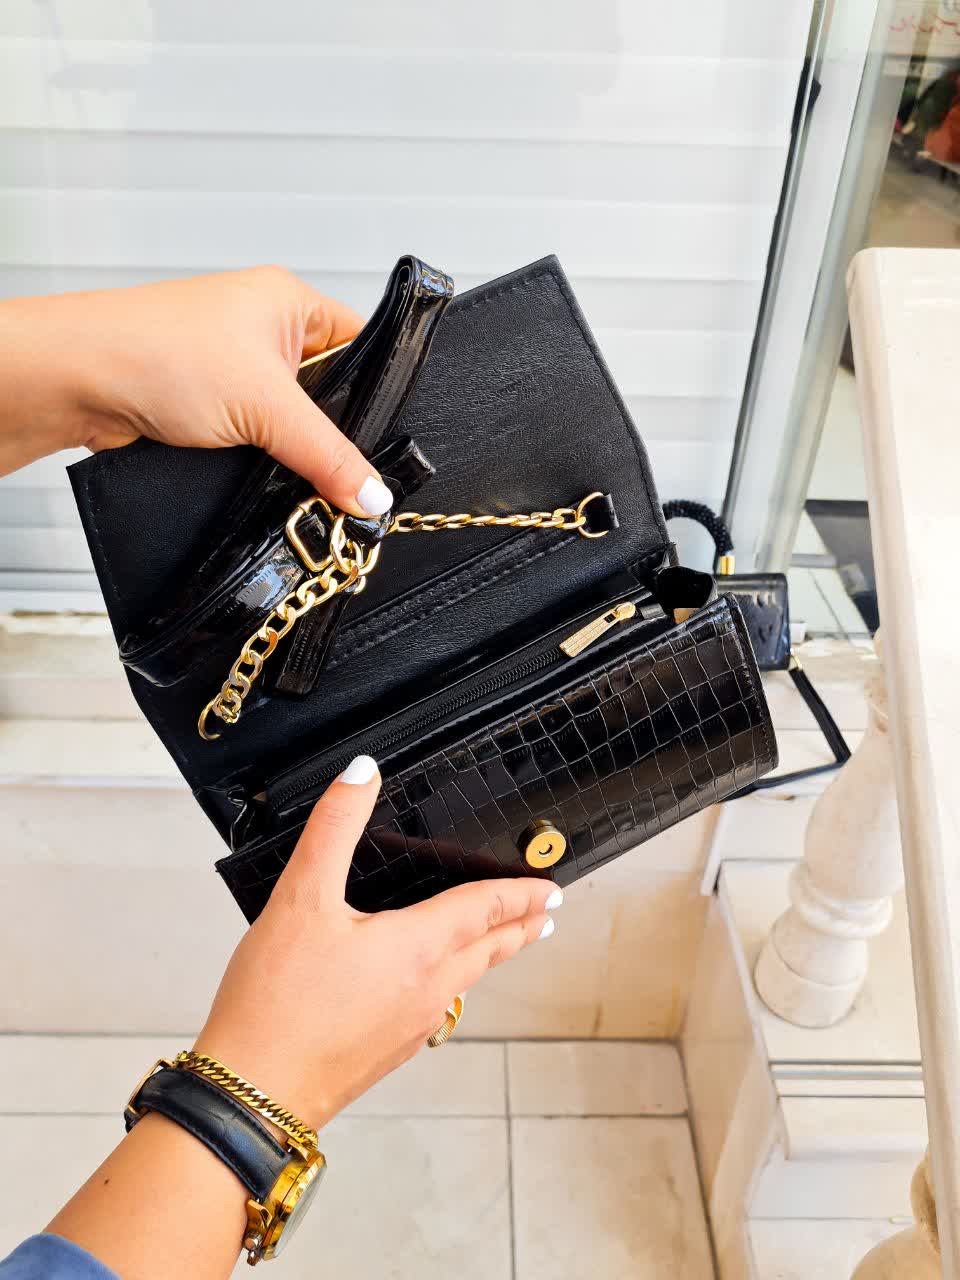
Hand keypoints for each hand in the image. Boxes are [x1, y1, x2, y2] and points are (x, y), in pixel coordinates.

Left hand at [0, 268, 394, 516]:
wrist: (75, 381)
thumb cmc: (155, 351)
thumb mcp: (265, 407)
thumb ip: (328, 455)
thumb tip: (372, 493)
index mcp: (288, 302)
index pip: (362, 345)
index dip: (377, 391)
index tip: (387, 440)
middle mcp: (262, 330)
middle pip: (328, 392)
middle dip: (329, 431)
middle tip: (342, 465)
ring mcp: (233, 368)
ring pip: (289, 422)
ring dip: (288, 449)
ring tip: (291, 466)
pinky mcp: (209, 406)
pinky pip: (256, 439)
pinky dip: (259, 460)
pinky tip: (259, 473)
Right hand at [193, 756, 561, 1128]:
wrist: (253, 1096)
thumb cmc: (275, 1003)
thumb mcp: (300, 898)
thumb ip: (334, 828)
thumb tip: (361, 773)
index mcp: (418, 948)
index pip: (485, 909)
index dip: (520, 891)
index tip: (550, 886)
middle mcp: (428, 989)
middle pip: (489, 949)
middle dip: (520, 927)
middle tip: (546, 914)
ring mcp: (412, 1027)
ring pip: (466, 981)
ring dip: (490, 955)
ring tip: (502, 943)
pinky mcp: (389, 1052)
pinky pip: (438, 1007)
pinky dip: (454, 982)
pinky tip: (435, 985)